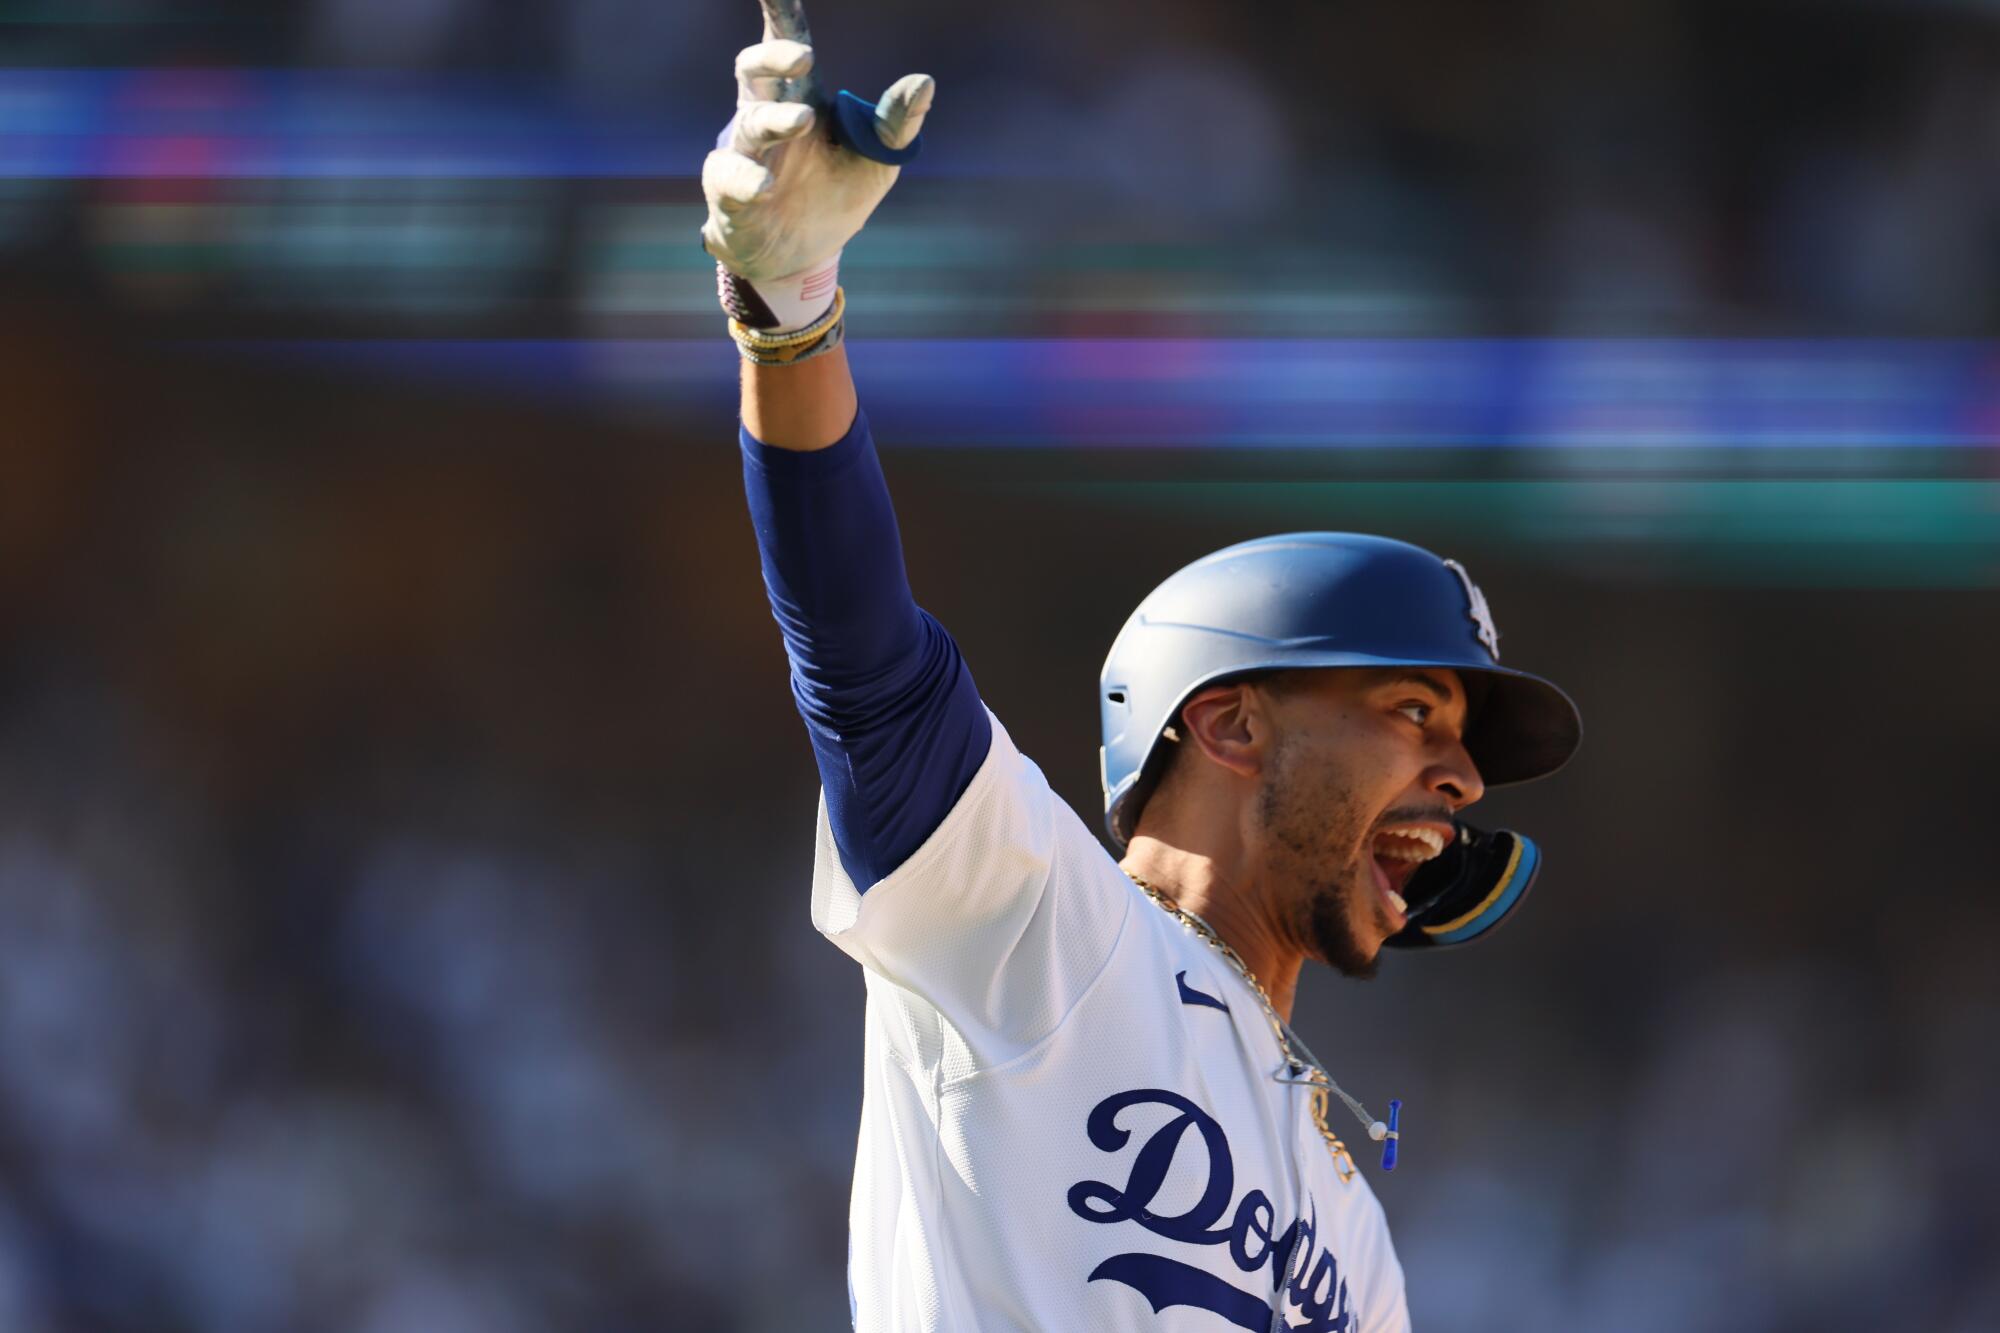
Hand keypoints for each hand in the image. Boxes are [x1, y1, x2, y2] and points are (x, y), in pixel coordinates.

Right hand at [701, 0, 933, 330]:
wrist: (800, 257)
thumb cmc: (835, 194)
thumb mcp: (877, 160)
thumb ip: (897, 123)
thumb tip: (924, 81)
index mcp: (799, 97)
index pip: (788, 43)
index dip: (779, 10)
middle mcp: (763, 115)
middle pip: (754, 70)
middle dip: (774, 56)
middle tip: (807, 57)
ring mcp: (743, 155)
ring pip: (749, 123)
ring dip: (775, 118)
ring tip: (803, 120)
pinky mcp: (730, 196)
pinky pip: (730, 179)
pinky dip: (747, 179)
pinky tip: (766, 187)